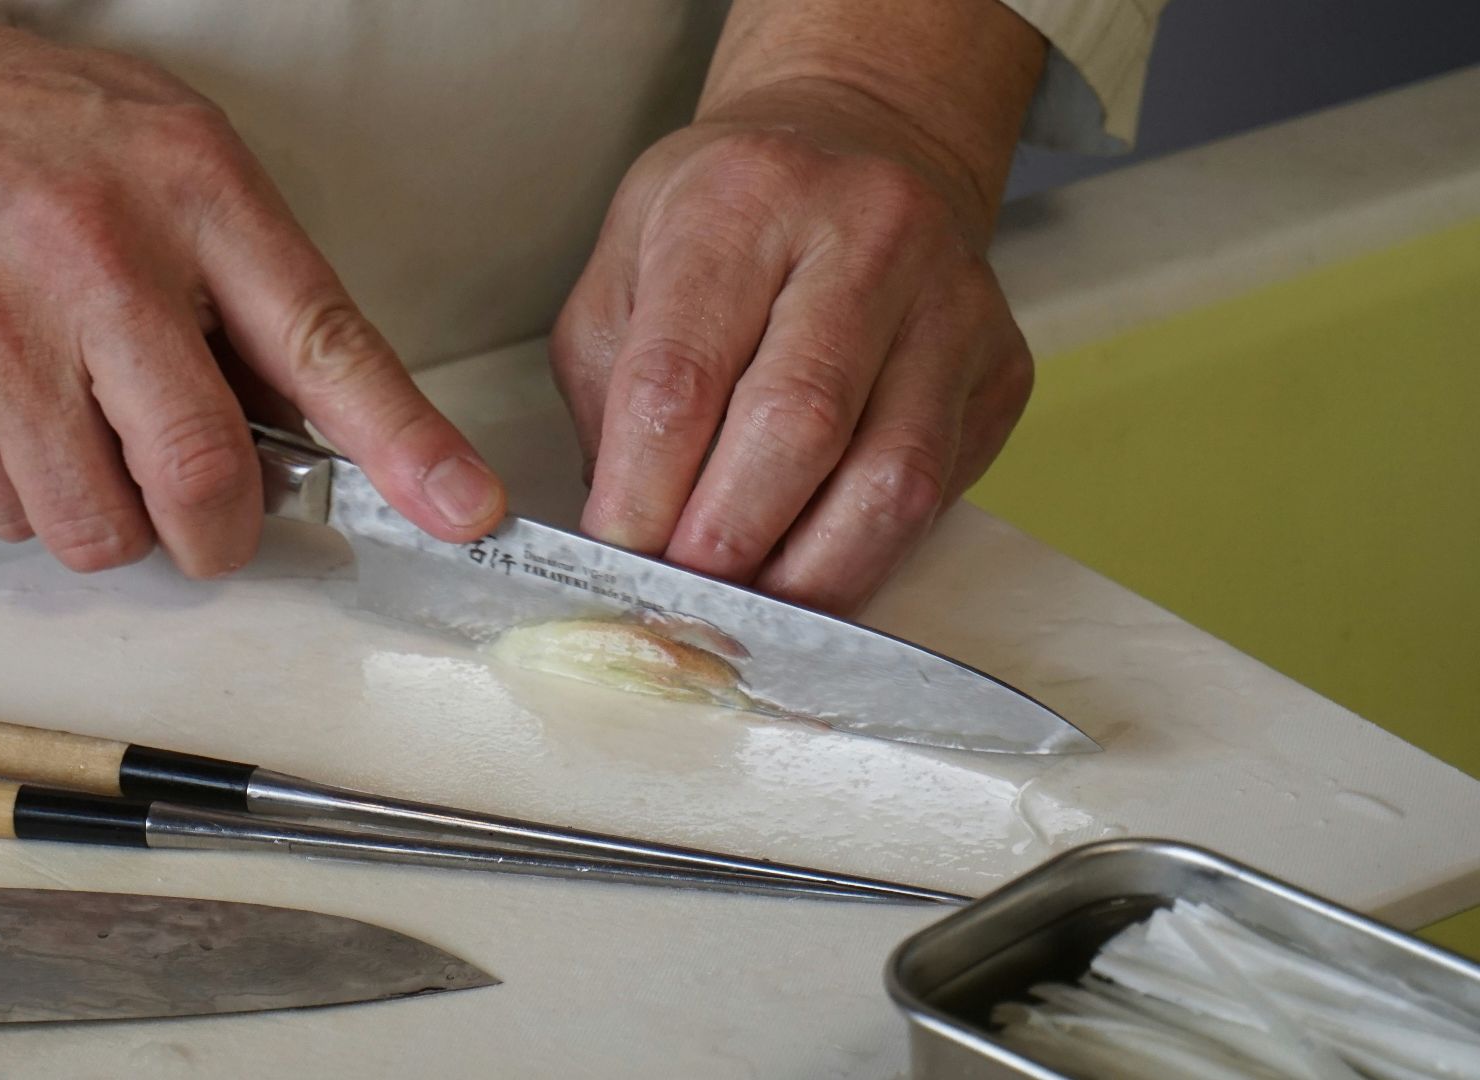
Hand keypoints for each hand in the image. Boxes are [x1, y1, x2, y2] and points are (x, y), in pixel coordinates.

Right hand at [0, 5, 503, 575]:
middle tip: (208, 517)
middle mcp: (98, 265)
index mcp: (193, 196)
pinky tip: (7, 414)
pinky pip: (5, 519)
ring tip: (84, 435)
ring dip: (112, 519)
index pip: (325, 342)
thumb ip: (252, 287)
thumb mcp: (175, 160)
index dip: (406, 445)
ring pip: (98, 529)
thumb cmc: (26, 132)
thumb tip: (326, 430)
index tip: (464, 509)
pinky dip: (25, 497)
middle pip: (204, 476)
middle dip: (220, 532)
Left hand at [552, 80, 1032, 615]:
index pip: (682, 376)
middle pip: (797, 428)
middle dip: (728, 543)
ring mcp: (952, 303)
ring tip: (747, 609)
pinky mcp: (1000, 367)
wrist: (865, 146)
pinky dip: (868, 556)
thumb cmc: (727, 219)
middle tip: (680, 602)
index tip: (615, 560)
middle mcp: (867, 236)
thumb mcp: (624, 267)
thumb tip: (627, 534)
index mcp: (746, 200)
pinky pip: (940, 495)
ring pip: (891, 480)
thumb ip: (610, 395)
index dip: (644, 493)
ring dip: (808, 574)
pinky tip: (811, 567)